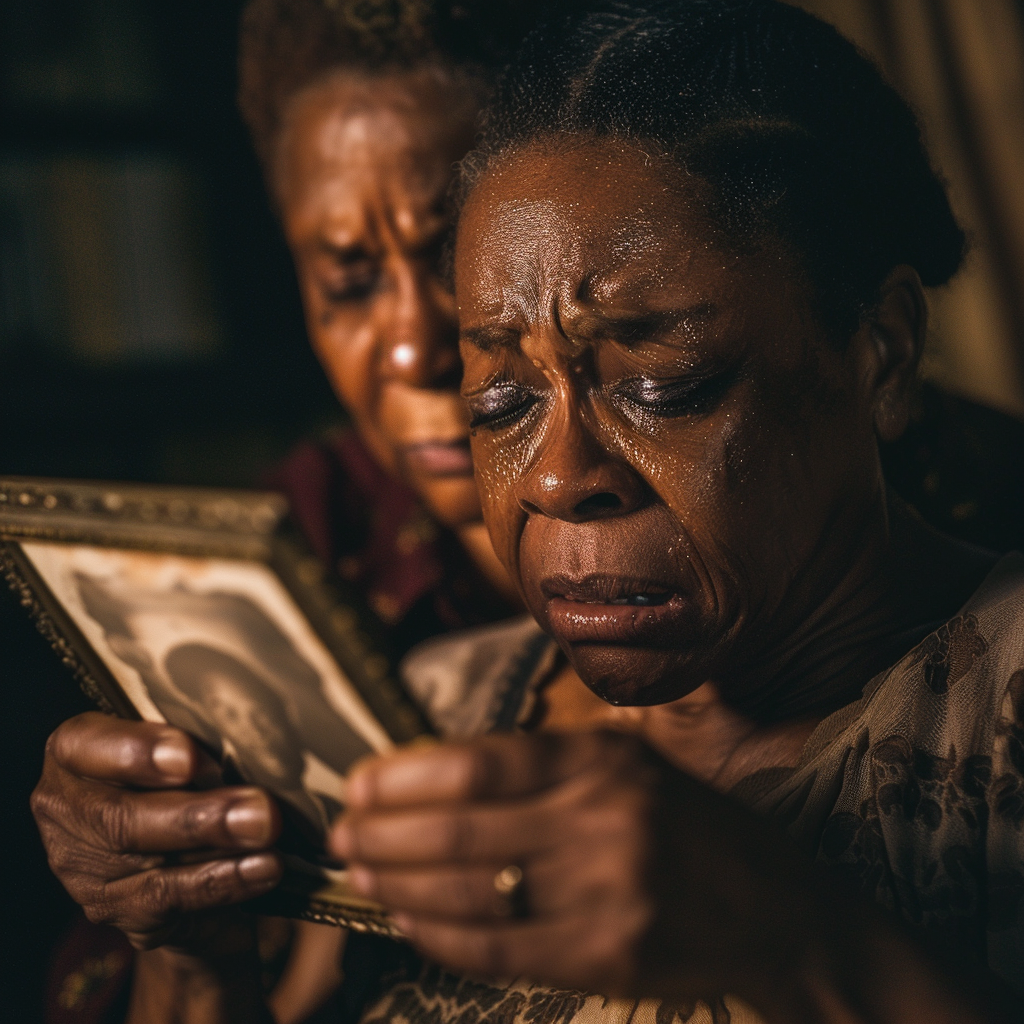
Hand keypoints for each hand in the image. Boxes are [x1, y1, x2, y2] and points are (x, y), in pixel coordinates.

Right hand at [31, 712, 283, 951]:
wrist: (185, 851)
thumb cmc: (186, 773)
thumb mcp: (182, 744)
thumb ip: (195, 740)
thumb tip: (251, 735)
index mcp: (75, 752)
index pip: (86, 746)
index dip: (136, 752)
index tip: (189, 756)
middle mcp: (68, 811)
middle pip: (121, 816)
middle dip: (196, 814)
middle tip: (260, 807)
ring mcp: (84, 870)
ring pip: (148, 862)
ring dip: (217, 847)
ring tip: (267, 833)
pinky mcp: (117, 910)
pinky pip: (169, 898)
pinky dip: (223, 881)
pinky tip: (263, 867)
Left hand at [326, 730, 813, 1003]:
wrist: (779, 911)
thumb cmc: (692, 827)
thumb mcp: (629, 768)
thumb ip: (543, 767)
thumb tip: (433, 774)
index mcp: (605, 762)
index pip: (480, 764)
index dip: (406, 775)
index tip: (361, 780)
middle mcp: (603, 821)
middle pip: (461, 828)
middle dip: (385, 829)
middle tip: (341, 830)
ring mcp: (605, 895)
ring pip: (469, 890)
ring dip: (398, 882)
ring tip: (358, 871)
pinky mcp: (604, 958)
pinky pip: (498, 950)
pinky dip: (440, 935)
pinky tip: (405, 919)